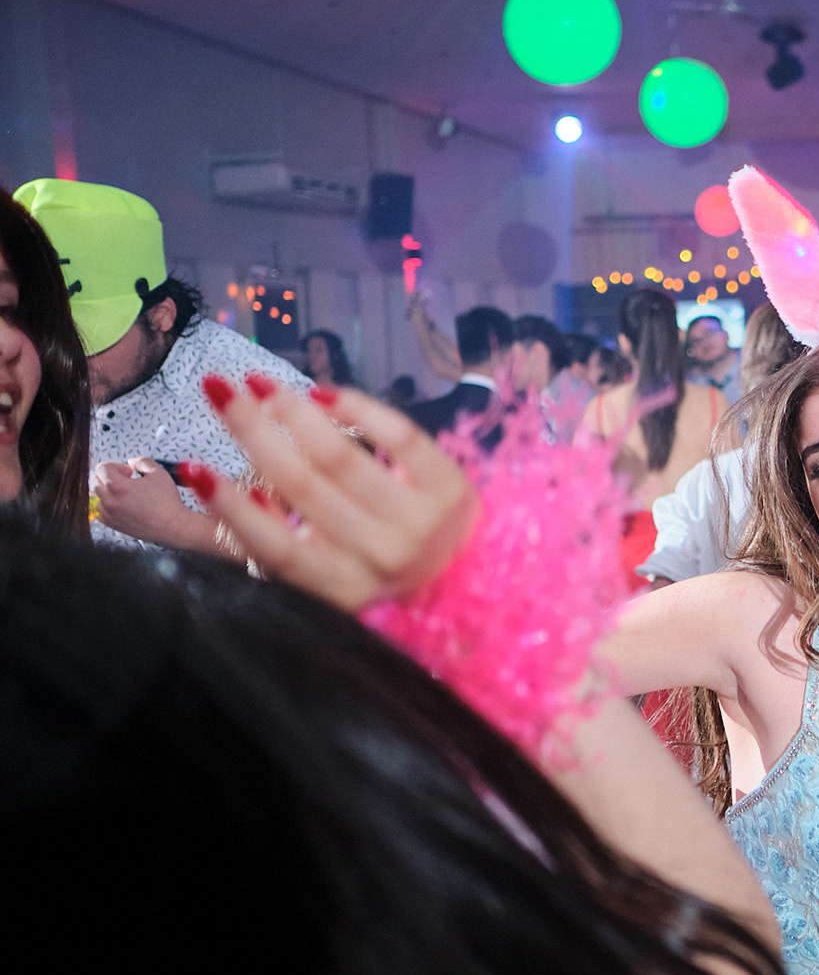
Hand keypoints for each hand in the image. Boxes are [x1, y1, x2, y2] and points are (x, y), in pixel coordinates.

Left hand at [90, 458, 201, 544]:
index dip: (117, 466)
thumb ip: (142, 461)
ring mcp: (109, 513)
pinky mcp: (112, 523)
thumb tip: (132, 462)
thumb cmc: (167, 504)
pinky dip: (108, 504)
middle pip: (97, 480)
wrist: (172, 526)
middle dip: (112, 477)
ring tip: (127, 494)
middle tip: (129, 481)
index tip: (128, 472)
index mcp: (117, 486)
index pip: (102, 468)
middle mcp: (109, 500)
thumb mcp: (159, 473)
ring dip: (108, 491)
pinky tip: (125, 504)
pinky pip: (100, 510)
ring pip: (97, 495)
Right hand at [188, 377, 477, 611]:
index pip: (278, 550)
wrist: (471, 572)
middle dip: (252, 432)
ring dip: (294, 412)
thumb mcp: (330, 571)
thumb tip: (224, 489)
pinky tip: (322, 393)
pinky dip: (358, 409)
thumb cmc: (381, 564)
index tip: (192, 465)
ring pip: (344, 458)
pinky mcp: (451, 488)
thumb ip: (281, 542)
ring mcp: (422, 524)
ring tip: (260, 385)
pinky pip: (399, 437)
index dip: (233, 508)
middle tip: (218, 391)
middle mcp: (383, 560)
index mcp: (344, 590)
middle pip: (304, 487)